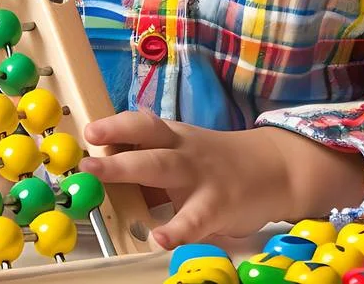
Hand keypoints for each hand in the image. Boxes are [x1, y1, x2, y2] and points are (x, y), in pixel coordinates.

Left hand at [79, 110, 363, 249]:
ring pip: (163, 168)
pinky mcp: (218, 205)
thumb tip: (108, 180)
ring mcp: (201, 176)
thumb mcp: (187, 156)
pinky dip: (178, 229)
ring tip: (100, 177)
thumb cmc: (221, 165)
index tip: (87, 131)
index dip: (115, 126)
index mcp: (174, 138)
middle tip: (85, 155)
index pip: (142, 125)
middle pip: (147, 140)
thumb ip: (152, 167)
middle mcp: (183, 151)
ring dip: (129, 170)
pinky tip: (161, 239)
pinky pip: (195, 218)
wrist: (278, 168)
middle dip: (114, 142)